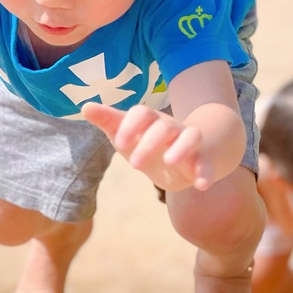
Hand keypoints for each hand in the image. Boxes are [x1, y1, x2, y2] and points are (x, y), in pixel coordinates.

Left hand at [82, 102, 214, 189]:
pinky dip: (206, 173)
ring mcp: (188, 145)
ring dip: (182, 148)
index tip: (119, 143)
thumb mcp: (128, 134)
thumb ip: (110, 121)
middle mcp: (172, 128)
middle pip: (164, 126)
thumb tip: (85, 106)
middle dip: (149, 143)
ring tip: (170, 161)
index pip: (142, 113)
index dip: (131, 126)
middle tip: (133, 164)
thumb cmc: (150, 143)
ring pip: (191, 137)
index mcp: (151, 121)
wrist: (185, 156)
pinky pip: (206, 164)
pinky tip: (201, 185)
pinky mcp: (201, 163)